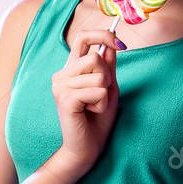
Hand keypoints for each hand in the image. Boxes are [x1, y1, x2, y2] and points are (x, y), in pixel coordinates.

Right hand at [51, 28, 120, 171]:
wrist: (87, 148)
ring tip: (93, 106)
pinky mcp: (65, 99)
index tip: (121, 44)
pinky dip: (101, 104)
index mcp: (70, 69)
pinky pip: (97, 91)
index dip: (103, 35)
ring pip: (99, 75)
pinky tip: (89, 112)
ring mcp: (60, 86)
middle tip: (100, 96)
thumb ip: (108, 67)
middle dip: (107, 77)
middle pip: (96, 57)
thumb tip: (112, 44)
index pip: (83, 37)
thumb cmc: (97, 120)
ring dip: (105, 93)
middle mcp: (62, 74)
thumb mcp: (108, 88)